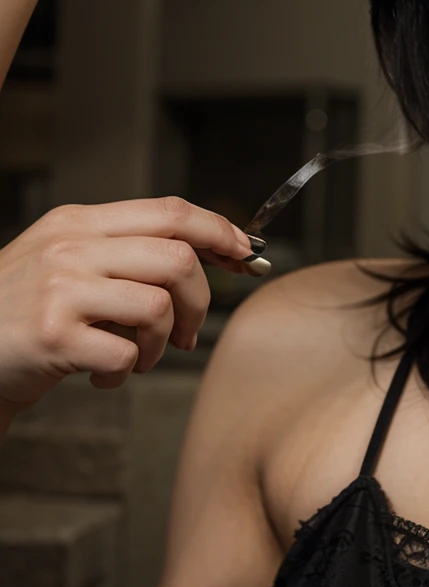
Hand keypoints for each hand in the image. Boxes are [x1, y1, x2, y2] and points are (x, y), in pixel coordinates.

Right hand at [0, 197, 260, 418]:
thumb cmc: (24, 312)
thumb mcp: (68, 261)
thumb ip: (128, 250)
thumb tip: (216, 250)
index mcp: (78, 222)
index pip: (170, 211)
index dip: (219, 230)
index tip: (246, 252)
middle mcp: (69, 247)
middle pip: (178, 258)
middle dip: (202, 300)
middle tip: (190, 333)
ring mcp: (59, 289)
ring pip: (160, 306)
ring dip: (163, 343)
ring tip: (139, 357)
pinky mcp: (51, 335)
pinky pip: (127, 353)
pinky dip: (126, 374)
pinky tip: (102, 376)